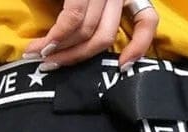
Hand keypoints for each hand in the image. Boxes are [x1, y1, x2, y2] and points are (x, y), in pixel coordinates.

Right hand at [22, 0, 158, 72]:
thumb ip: (94, 8)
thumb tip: (77, 39)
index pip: (147, 21)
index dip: (139, 47)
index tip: (123, 67)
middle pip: (104, 38)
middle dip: (77, 57)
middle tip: (52, 64)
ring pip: (88, 32)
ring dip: (63, 50)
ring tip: (41, 56)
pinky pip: (75, 17)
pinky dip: (59, 35)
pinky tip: (46, 44)